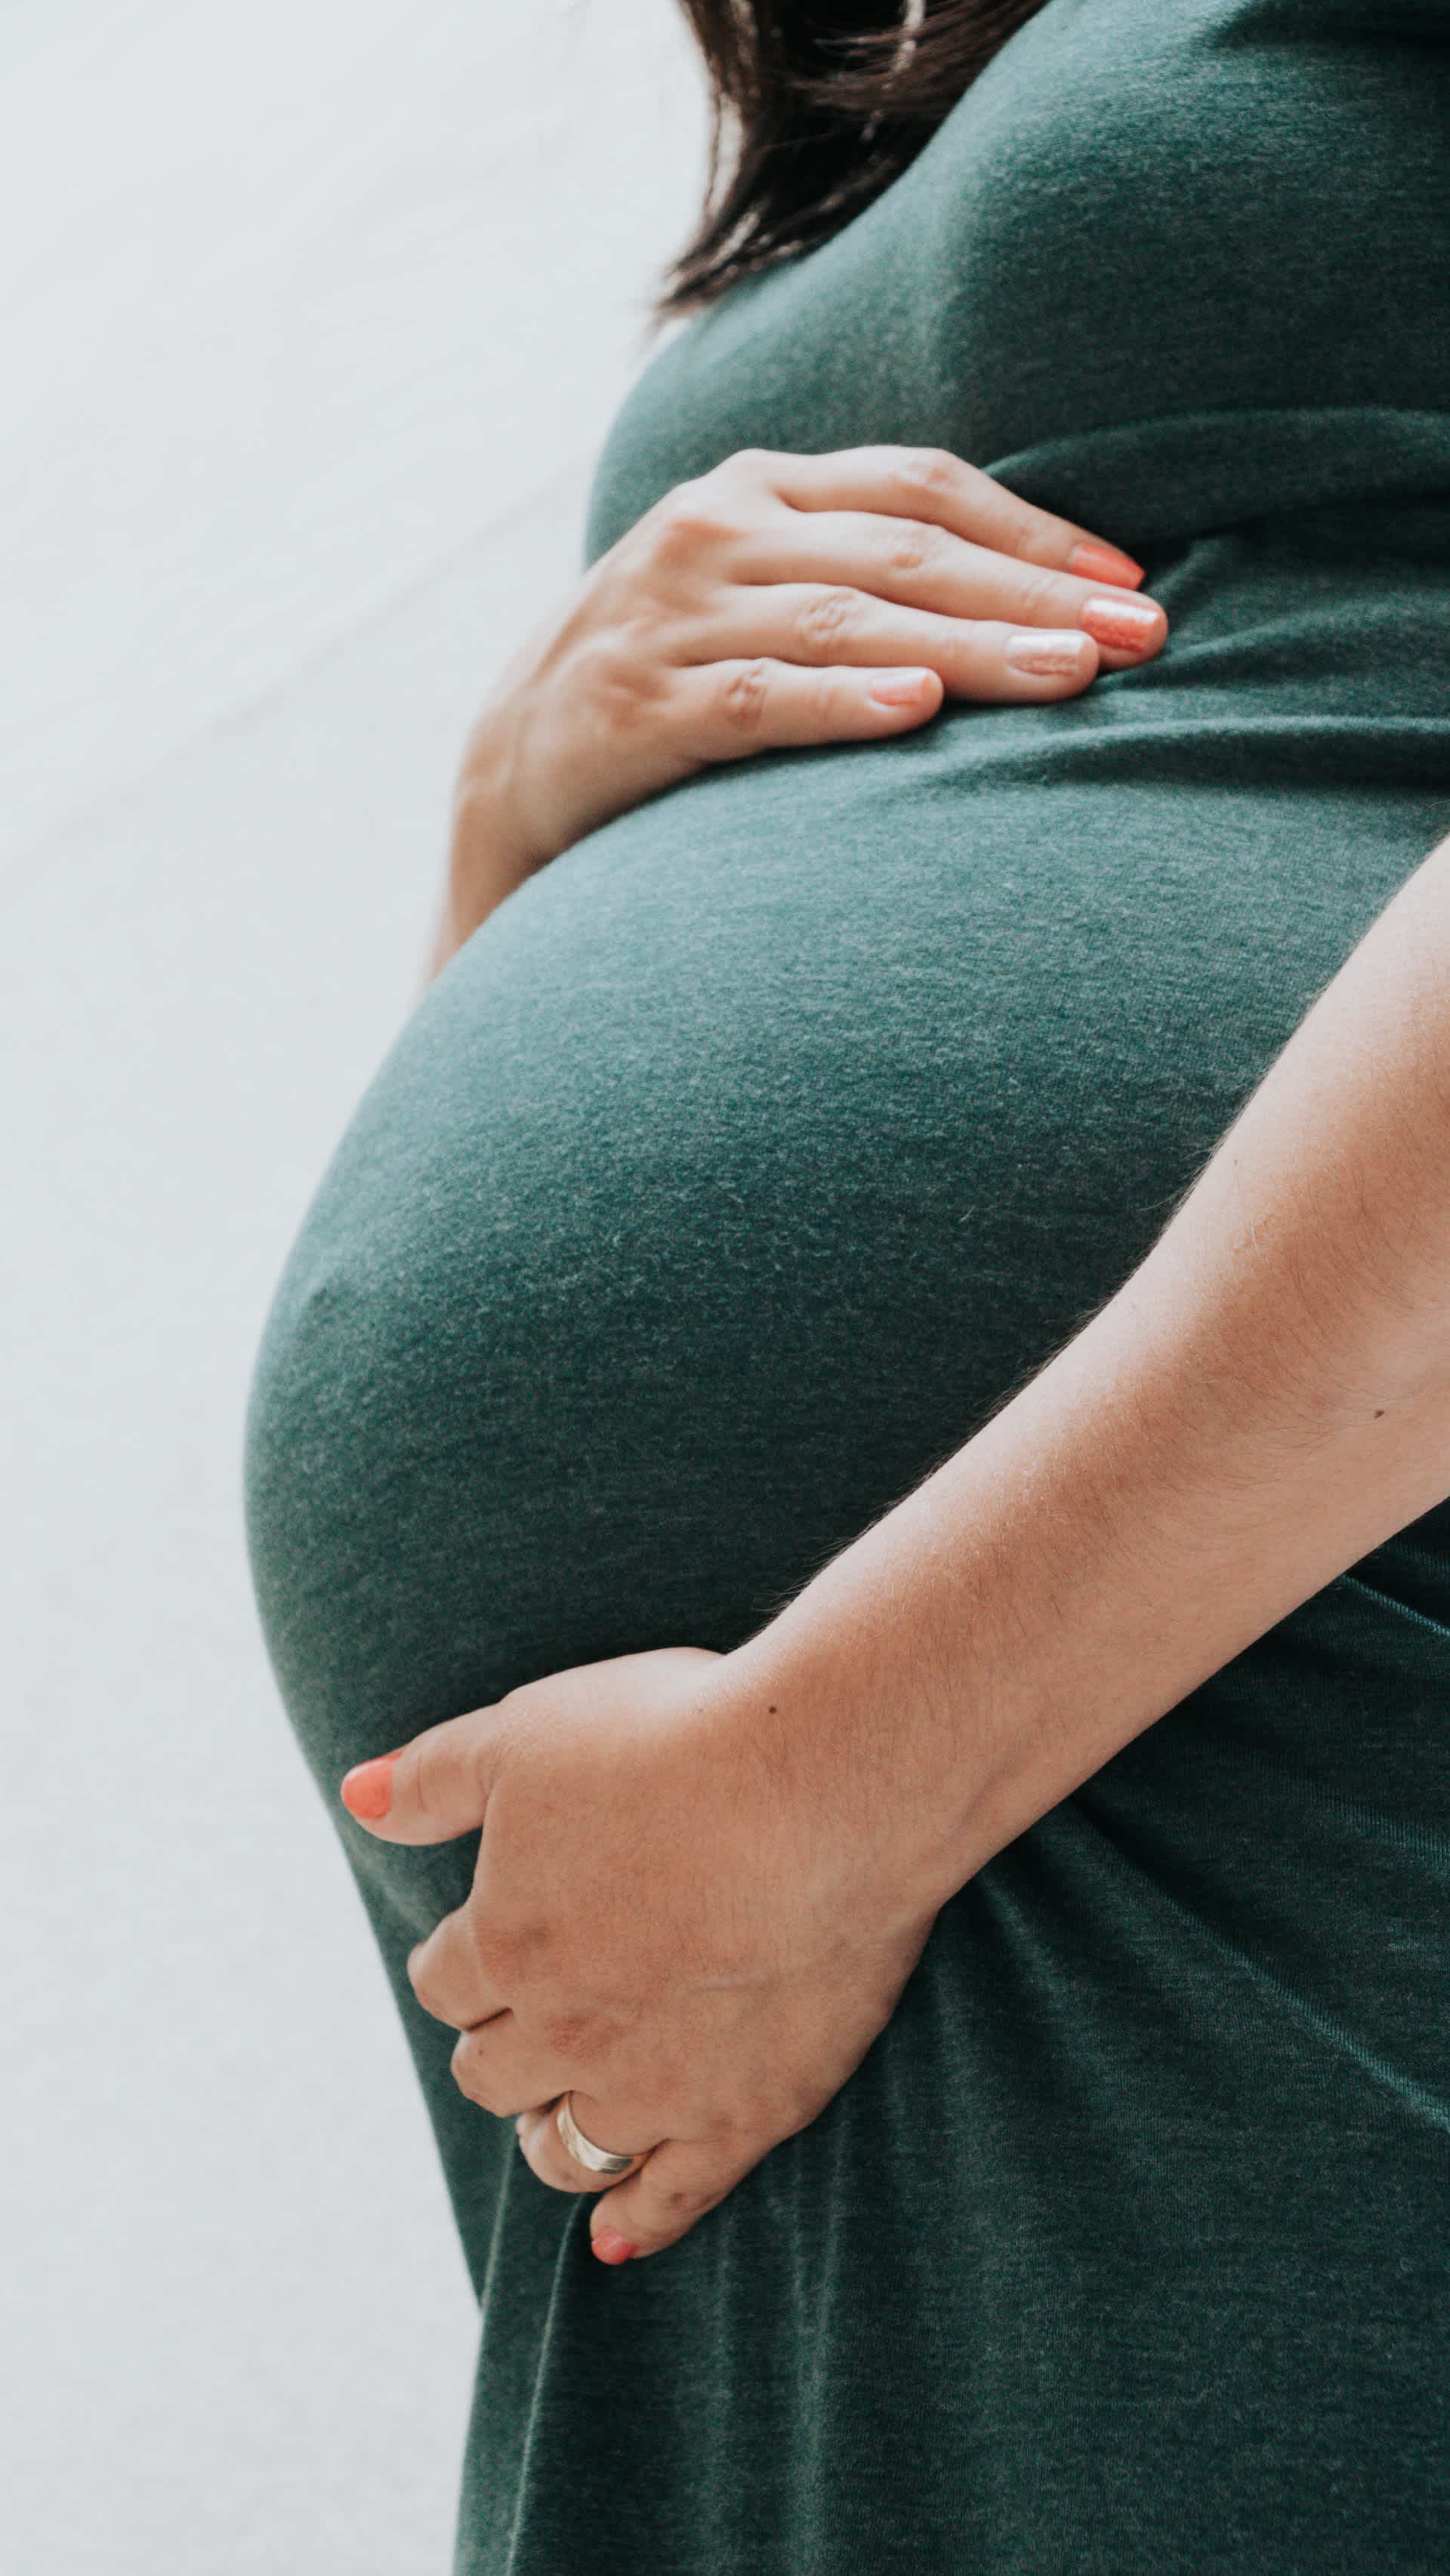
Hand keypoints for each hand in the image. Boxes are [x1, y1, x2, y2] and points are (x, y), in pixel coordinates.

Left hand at [340, 1645, 939, 2262]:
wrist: (821, 1787)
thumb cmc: (672, 1740)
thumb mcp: (527, 1733)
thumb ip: (433, 1778)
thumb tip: (357, 1797)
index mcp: (505, 1942)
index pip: (445, 1982)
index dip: (459, 1961)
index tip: (481, 1945)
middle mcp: (566, 2031)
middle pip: (495, 2071)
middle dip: (500, 2046)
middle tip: (526, 2021)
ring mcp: (656, 2084)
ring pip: (570, 2145)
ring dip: (552, 2132)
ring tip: (560, 2116)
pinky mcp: (746, 2113)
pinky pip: (672, 2196)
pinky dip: (635, 2223)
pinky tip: (612, 2238)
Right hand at [448, 443, 1164, 926]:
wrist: (511, 770)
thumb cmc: (675, 683)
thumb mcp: (758, 598)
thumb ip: (862, 576)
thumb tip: (1034, 600)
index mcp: (756, 489)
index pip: (919, 487)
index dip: (1033, 531)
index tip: (1130, 582)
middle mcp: (712, 531)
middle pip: (903, 553)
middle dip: (1034, 594)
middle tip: (1141, 636)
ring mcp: (669, 616)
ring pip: (846, 622)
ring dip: (969, 650)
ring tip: (1069, 677)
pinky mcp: (636, 707)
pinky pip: (756, 699)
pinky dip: (841, 701)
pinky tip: (918, 709)